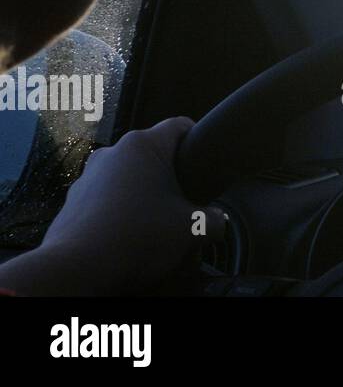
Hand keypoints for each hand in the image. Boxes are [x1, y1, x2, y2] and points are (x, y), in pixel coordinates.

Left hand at [0, 117, 222, 294]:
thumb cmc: (136, 238)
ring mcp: (88, 176)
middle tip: (183, 203)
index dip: (197, 138)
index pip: (180, 125)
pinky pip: (105, 199)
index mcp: (144, 146)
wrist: (77, 270)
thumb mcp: (192, 229)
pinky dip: (118, 211)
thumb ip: (213, 219)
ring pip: (127, 177)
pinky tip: (128, 236)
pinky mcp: (72, 201)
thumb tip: (216, 221)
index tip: (203, 157)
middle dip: (169, 177)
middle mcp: (113, 153)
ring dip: (142, 194)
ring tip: (153, 224)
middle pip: (153, 155)